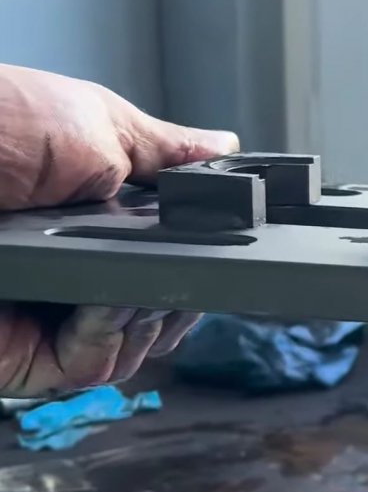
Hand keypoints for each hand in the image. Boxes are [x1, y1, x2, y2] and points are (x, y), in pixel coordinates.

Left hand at [0, 64, 237, 395]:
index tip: (215, 258)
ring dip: (147, 318)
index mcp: (88, 219)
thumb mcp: (101, 124)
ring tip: (122, 276)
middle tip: (170, 266)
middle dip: (178, 297)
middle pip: (155, 318)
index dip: (192, 272)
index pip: (162, 269)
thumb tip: (223, 151)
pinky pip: (92, 368)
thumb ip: (169, 154)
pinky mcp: (18, 356)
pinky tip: (102, 302)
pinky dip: (111, 338)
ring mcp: (42, 316)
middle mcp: (66, 270)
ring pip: (132, 352)